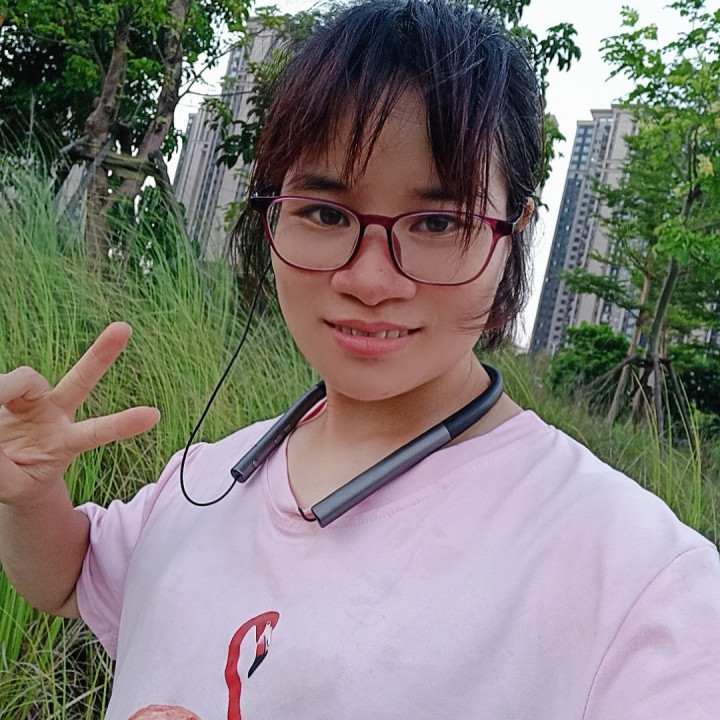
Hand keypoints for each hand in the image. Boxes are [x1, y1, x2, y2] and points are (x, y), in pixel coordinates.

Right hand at [0, 322, 159, 506]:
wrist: (1, 470)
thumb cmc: (14, 478)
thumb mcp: (9, 483)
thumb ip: (3, 466)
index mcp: (66, 443)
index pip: (97, 432)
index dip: (122, 425)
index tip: (154, 415)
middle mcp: (56, 415)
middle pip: (82, 380)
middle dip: (101, 354)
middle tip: (123, 328)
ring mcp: (36, 401)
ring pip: (26, 379)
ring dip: (4, 389)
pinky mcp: (14, 393)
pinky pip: (3, 383)